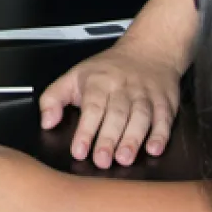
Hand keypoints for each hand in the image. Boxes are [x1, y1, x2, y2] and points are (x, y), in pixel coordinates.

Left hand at [38, 41, 182, 167]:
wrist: (149, 50)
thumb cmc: (108, 69)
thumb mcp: (74, 76)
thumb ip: (53, 98)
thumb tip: (46, 122)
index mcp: (99, 82)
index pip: (92, 107)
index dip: (85, 131)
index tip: (79, 150)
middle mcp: (123, 88)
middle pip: (116, 114)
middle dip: (108, 139)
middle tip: (102, 161)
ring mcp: (145, 95)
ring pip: (140, 117)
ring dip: (133, 139)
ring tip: (124, 159)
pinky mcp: (165, 102)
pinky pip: (164, 118)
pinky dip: (160, 134)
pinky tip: (154, 149)